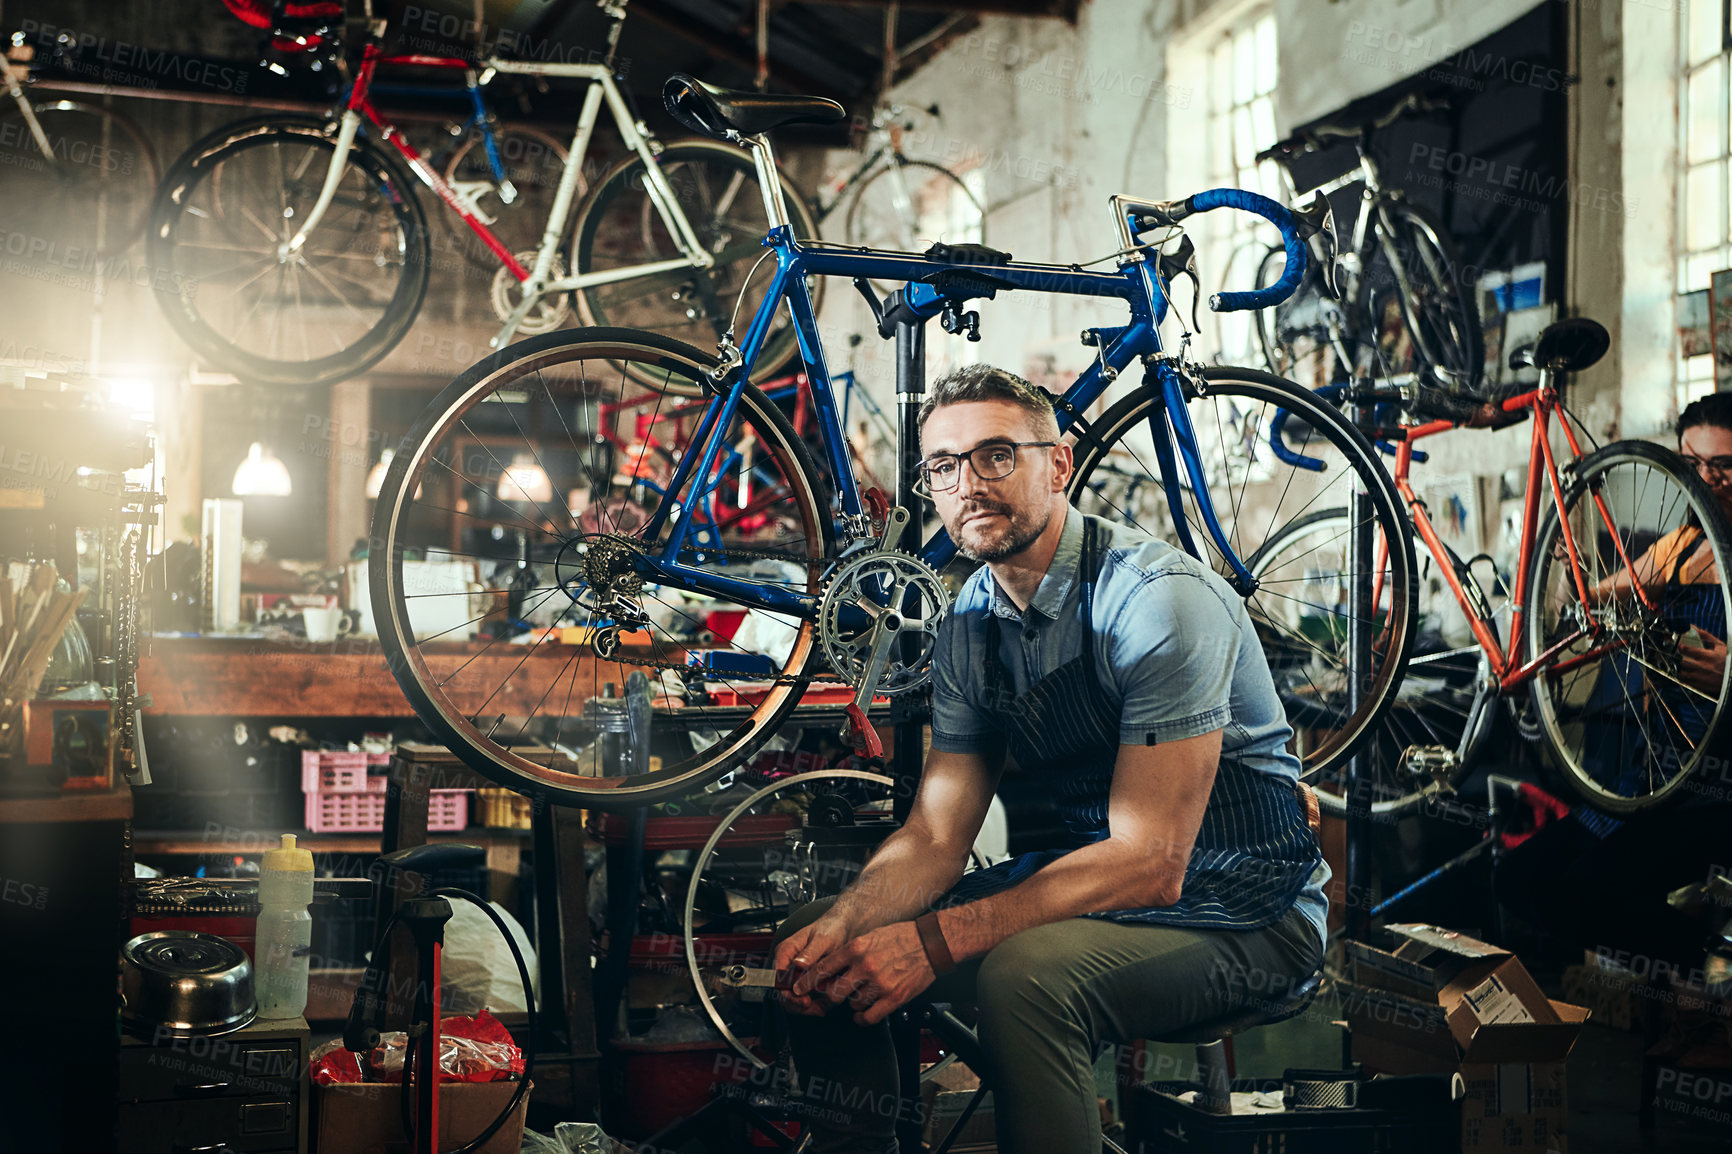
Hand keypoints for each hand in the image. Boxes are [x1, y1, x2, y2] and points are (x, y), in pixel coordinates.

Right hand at [772, 914, 852, 1016]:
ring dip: (809, 1006)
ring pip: (794, 997)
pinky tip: (828, 1002)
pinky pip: (806, 996)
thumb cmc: (832, 928)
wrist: (844, 926)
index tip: (804, 1001)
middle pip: (784, 992)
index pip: (778, 979)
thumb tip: (797, 964)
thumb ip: (810, 952)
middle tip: (817, 1008)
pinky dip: (816, 1003)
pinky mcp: (806, 978)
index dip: (789, 993)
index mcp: (786, 951)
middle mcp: (788, 963)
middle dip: (800, 1004)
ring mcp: (797, 972)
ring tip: (825, 1006)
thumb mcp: (823, 939)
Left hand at [794, 920, 936, 1026]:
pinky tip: (863, 1013)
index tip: (797, 988)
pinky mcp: (893, 998)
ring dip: (852, 1003)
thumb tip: (829, 967)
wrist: (930, 943)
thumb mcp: (869, 936)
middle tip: (832, 994)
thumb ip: (849, 952)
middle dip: (830, 996)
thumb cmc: (901, 937)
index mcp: (856, 949)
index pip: (822, 969)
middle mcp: (865, 966)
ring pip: (851, 1004)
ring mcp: (879, 984)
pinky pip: (868, 1016)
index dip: (806, 982)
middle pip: (833, 992)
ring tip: (861, 994)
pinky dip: (862, 1018)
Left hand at [1677, 628, 1727, 695]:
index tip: (1676, 644)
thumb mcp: (1719, 645)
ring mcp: (1702, 678)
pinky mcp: (1702, 686)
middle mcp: (1704, 667)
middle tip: (1673, 655)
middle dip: (1677, 658)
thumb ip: (1705, 636)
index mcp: (1709, 656)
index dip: (1679, 646)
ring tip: (1677, 665)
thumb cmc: (1728, 659)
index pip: (1688, 650)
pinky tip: (1683, 674)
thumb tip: (1692, 627)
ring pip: (1682, 673)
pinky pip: (1686, 683)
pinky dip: (1682, 678)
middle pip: (1682, 662)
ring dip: (1677, 669)